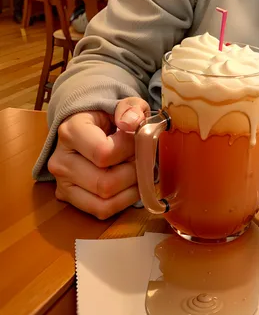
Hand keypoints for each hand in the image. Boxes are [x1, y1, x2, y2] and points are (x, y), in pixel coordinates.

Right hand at [48, 97, 149, 218]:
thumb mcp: (124, 104)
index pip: (104, 153)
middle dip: (133, 173)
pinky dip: (123, 201)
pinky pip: (101, 210)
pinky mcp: (68, 197)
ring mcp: (61, 182)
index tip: (137, 139)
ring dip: (130, 189)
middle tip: (142, 159)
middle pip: (105, 183)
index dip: (129, 149)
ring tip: (136, 171)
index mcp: (71, 131)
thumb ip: (131, 108)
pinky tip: (130, 184)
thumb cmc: (110, 116)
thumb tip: (132, 123)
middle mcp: (60, 160)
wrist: (92, 126)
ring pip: (104, 201)